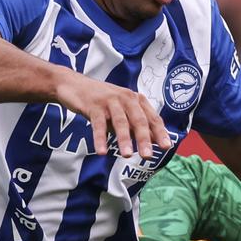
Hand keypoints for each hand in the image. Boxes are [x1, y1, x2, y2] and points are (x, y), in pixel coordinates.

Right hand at [54, 69, 168, 161]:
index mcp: (136, 100)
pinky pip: (98, 124)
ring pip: (120, 122)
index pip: (152, 118)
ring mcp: (110, 100)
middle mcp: (126, 98)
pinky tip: (102, 151)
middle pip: (138, 120)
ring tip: (127, 155)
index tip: (167, 147)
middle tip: (148, 156)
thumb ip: (135, 126)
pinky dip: (100, 138)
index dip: (160, 132)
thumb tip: (153, 142)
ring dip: (124, 139)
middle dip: (144, 138)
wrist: (73, 85)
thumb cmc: (102, 102)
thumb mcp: (122, 113)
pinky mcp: (94, 105)